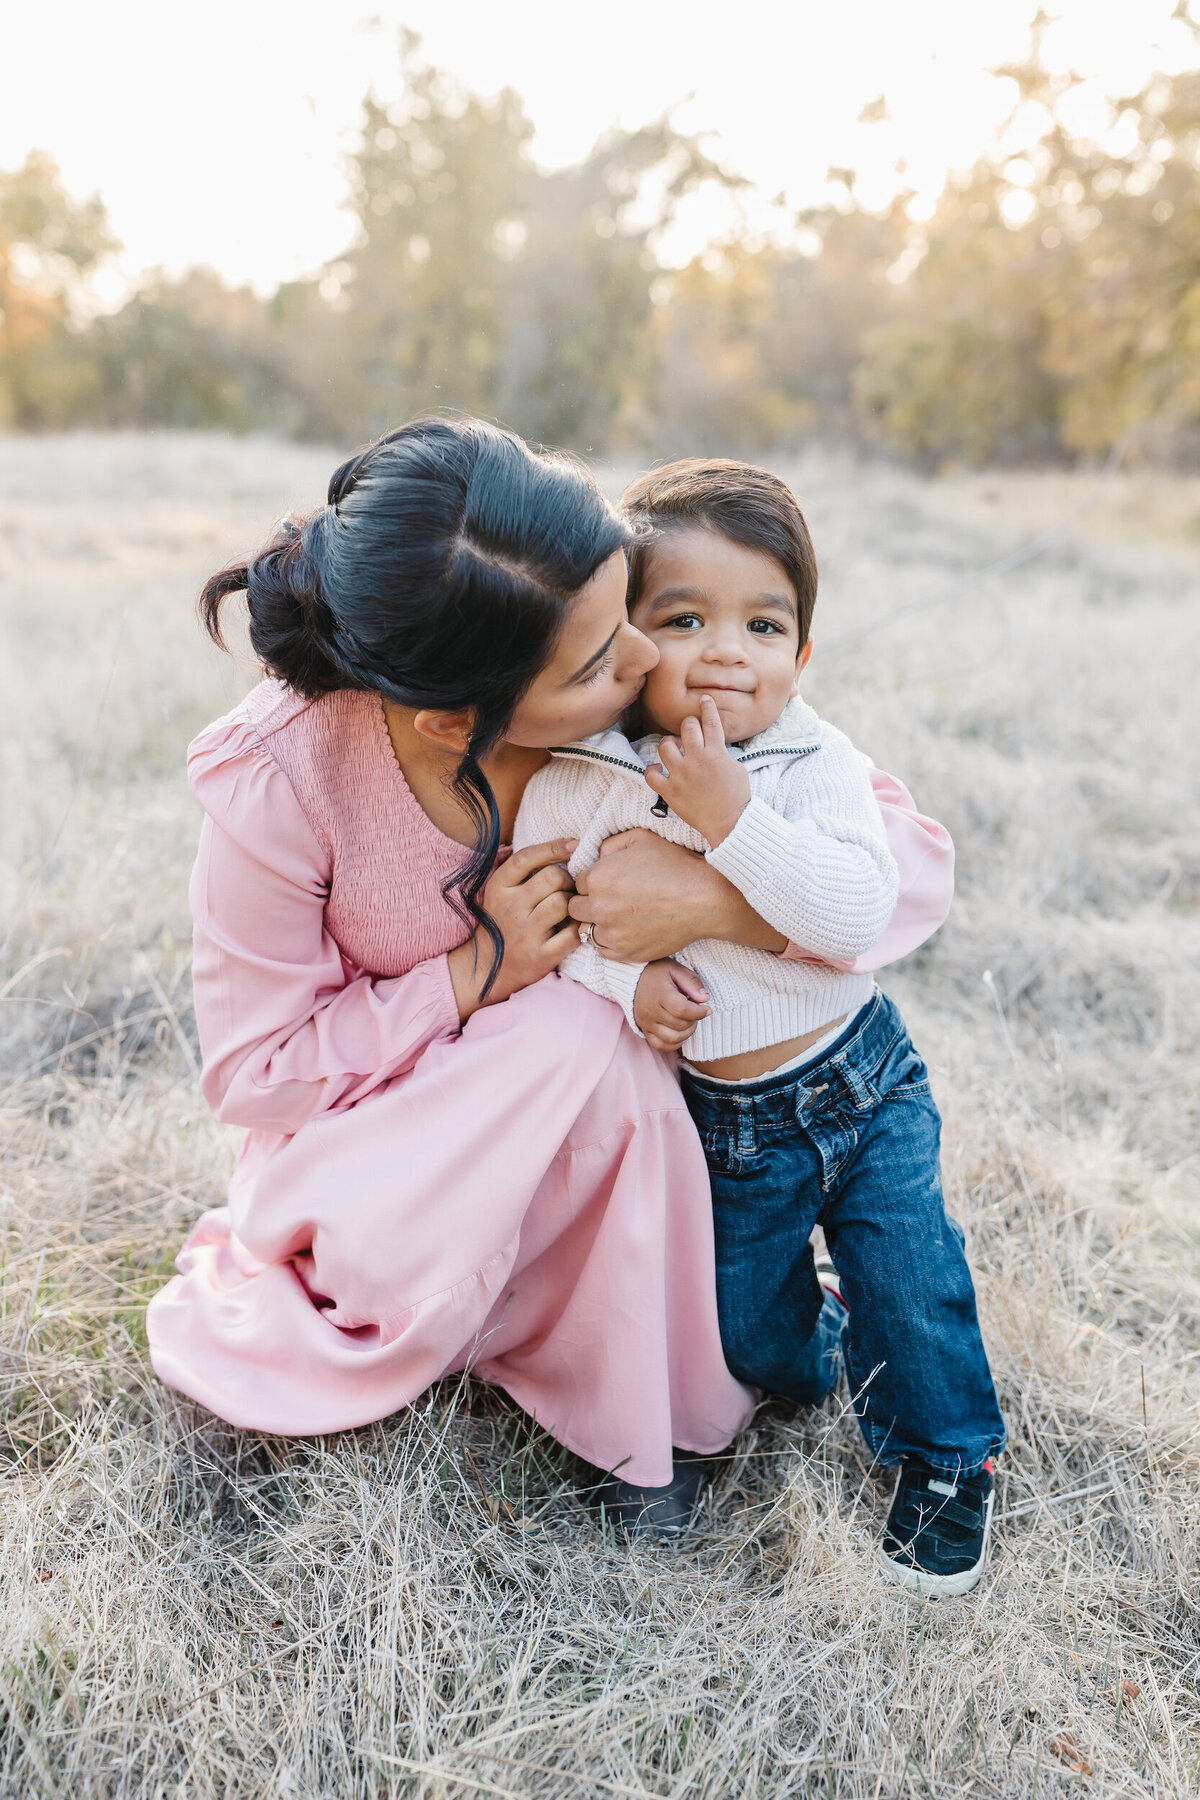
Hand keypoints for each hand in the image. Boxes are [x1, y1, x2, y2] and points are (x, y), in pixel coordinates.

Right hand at [448, 839, 578, 1020]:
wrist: (490, 966)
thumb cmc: (503, 921)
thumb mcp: (500, 891)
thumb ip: (520, 868)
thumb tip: (558, 844)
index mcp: (499, 887)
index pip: (526, 857)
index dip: (553, 847)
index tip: (574, 844)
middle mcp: (510, 908)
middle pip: (553, 877)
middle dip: (567, 879)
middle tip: (569, 887)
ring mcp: (525, 933)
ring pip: (563, 903)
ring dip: (573, 902)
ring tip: (570, 907)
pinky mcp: (541, 955)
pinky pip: (572, 934)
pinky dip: (580, 928)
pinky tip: (576, 927)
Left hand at [569, 830, 786, 961]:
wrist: (705, 899)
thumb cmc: (675, 865)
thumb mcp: (641, 839)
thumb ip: (609, 844)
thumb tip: (595, 856)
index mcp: (598, 878)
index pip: (577, 882)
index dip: (593, 880)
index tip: (609, 882)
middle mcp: (599, 908)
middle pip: (576, 908)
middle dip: (590, 902)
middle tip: (612, 899)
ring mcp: (612, 934)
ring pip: (587, 931)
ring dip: (598, 923)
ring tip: (621, 916)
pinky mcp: (626, 954)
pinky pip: (603, 950)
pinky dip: (611, 942)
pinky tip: (628, 930)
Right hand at [633, 960, 710, 1052]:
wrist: (632, 979)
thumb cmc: (656, 973)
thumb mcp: (675, 969)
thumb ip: (692, 982)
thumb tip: (705, 998)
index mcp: (660, 994)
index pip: (683, 1010)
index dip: (700, 1012)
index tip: (707, 1009)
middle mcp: (651, 1011)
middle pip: (680, 1026)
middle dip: (694, 1020)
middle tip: (696, 1011)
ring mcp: (646, 1023)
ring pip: (672, 1039)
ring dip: (686, 1033)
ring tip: (689, 1021)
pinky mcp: (644, 1030)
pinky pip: (660, 1045)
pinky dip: (674, 1043)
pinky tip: (679, 1032)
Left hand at [644, 695, 750, 843]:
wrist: (730, 822)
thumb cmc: (737, 797)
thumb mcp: (737, 768)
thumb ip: (723, 753)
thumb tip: (714, 745)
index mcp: (716, 753)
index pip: (710, 721)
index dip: (707, 707)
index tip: (704, 699)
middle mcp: (697, 759)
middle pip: (686, 727)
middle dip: (688, 725)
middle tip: (689, 730)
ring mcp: (681, 775)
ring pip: (665, 746)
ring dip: (669, 744)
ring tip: (673, 749)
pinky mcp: (670, 791)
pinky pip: (651, 775)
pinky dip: (652, 770)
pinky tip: (657, 770)